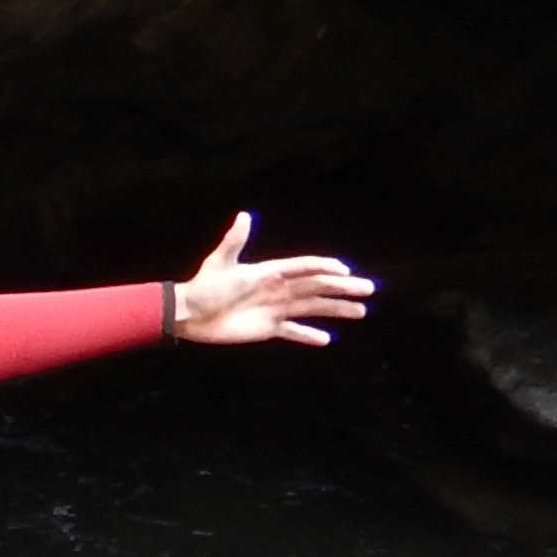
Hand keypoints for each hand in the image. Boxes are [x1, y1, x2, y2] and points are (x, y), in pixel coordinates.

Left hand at [173, 211, 376, 347]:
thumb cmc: (203, 287)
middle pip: (317, 287)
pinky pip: (293, 331)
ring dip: (336, 310)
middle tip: (368, 289)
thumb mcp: (219, 264)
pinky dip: (308, 335)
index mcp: (270, 272)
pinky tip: (326, 339)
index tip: (345, 271)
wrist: (188, 315)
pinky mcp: (267, 328)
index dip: (324, 268)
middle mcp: (278, 289)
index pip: (305, 268)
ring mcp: (275, 309)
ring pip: (312, 308)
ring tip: (360, 312)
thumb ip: (234, 242)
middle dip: (342, 288)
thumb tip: (244, 216)